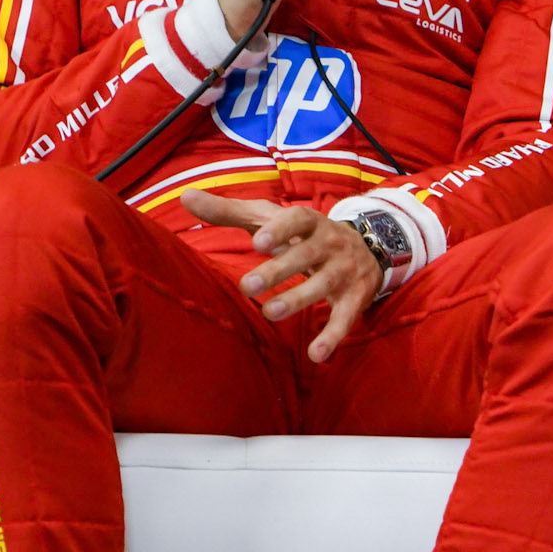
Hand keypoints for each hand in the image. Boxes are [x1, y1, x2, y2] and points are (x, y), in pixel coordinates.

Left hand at [179, 189, 380, 362]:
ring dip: (298, 299)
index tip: (257, 242)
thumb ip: (228, 211)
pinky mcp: (354, 299)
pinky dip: (333, 337)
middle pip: (306, 255)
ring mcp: (344, 271)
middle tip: (248, 285)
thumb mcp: (269, 218)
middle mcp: (330, 244)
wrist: (367, 248)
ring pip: (323, 285)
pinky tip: (315, 354)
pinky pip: (345, 318)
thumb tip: (186, 197)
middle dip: (280, 270)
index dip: (280, 230)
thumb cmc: (301, 234)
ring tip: (270, 313)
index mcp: (310, 222)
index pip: (298, 219)